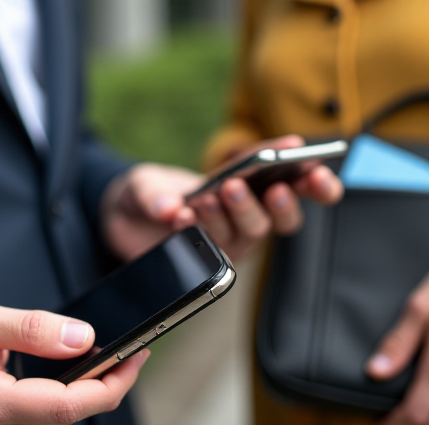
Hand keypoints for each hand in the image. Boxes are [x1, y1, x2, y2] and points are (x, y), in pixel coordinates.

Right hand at [0, 296, 146, 424]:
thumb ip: (31, 328)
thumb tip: (83, 337)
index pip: (69, 404)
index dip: (111, 381)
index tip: (137, 355)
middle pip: (72, 413)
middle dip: (108, 381)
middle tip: (134, 348)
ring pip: (63, 416)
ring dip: (90, 387)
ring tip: (111, 353)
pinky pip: (47, 416)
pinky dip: (68, 392)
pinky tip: (78, 368)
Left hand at [101, 135, 342, 261]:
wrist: (122, 224)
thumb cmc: (148, 193)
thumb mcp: (144, 181)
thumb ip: (154, 191)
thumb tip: (168, 210)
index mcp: (246, 183)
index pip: (284, 176)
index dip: (302, 169)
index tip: (306, 156)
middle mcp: (245, 214)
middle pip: (281, 214)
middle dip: (284, 200)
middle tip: (274, 187)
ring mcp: (229, 241)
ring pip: (253, 233)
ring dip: (241, 212)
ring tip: (217, 195)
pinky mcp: (210, 264)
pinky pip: (218, 254)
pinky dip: (201, 231)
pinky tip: (182, 216)